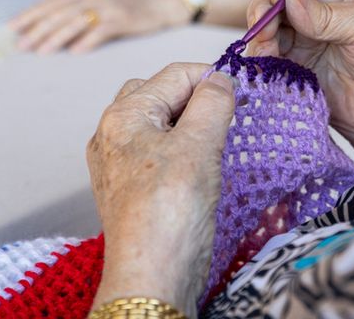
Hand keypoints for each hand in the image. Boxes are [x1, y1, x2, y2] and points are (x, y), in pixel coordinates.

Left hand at [9, 0, 188, 53]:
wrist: (157, 1)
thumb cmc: (122, 6)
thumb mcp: (94, 4)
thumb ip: (73, 13)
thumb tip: (47, 31)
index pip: (49, 4)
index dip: (29, 16)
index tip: (11, 29)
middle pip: (57, 14)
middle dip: (37, 30)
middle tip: (21, 46)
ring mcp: (105, 7)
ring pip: (75, 22)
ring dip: (56, 38)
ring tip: (42, 52)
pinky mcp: (121, 19)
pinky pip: (100, 31)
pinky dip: (87, 41)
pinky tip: (75, 52)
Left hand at [88, 63, 234, 316]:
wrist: (150, 278)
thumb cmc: (169, 213)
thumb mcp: (198, 145)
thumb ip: (212, 104)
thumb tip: (220, 80)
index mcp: (123, 115)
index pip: (174, 74)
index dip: (211, 78)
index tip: (241, 93)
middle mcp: (112, 135)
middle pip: (159, 95)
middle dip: (195, 98)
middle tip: (228, 116)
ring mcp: (118, 165)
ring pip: (157, 125)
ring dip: (188, 126)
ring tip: (216, 143)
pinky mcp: (128, 191)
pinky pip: (155, 154)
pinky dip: (180, 151)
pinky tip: (199, 168)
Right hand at [246, 0, 353, 171]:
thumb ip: (327, 14)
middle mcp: (314, 6)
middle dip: (263, 5)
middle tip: (265, 26)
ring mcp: (300, 36)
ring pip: (263, 23)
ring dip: (258, 34)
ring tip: (267, 51)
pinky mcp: (292, 65)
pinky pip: (265, 55)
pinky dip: (259, 58)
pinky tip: (265, 65)